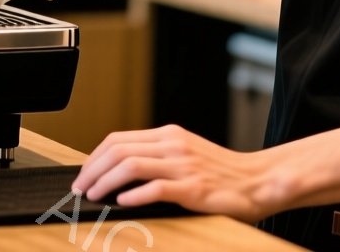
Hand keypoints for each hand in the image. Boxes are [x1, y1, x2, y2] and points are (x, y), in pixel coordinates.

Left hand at [71, 123, 286, 222]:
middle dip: (92, 170)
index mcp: (169, 136)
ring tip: (95, 196)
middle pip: (118, 150)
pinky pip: (156, 188)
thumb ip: (158, 157)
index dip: (94, 157)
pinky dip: (134, 195)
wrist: (258, 182)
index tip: (83, 174)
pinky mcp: (193, 188)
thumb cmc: (222, 174)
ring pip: (131, 165)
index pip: (118, 139)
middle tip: (81, 188)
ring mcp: (184, 166)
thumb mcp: (186, 155)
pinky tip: (123, 203)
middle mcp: (174, 145)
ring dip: (106, 182)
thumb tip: (120, 170)